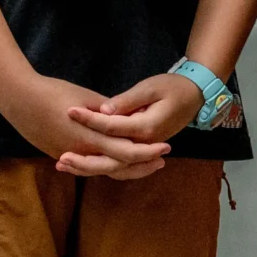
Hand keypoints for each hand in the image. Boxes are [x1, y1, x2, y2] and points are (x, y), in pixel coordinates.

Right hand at [6, 72, 170, 180]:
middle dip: (143, 165)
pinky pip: (90, 166)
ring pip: (104, 170)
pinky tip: (117, 163)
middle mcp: (82, 152)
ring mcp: (71, 156)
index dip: (147, 151)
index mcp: (90, 136)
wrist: (20, 100)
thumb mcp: (84, 96)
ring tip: (144, 165)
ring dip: (127, 169)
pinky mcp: (61, 155)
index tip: (165, 146)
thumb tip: (125, 116)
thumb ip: (107, 110)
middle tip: (162, 160)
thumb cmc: (53, 92)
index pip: (126, 151)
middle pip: (119, 167)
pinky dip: (107, 166)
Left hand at [57, 71, 203, 176]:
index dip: (89, 120)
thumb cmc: (172, 88)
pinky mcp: (139, 149)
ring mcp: (142, 150)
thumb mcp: (150, 88)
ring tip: (63, 165)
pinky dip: (98, 165)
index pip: (111, 128)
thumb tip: (104, 110)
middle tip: (60, 159)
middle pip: (110, 159)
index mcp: (145, 129)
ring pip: (113, 167)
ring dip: (88, 167)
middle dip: (84, 160)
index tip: (69, 113)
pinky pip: (118, 164)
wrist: (195, 97)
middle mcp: (143, 145)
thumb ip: (126, 101)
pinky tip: (78, 164)